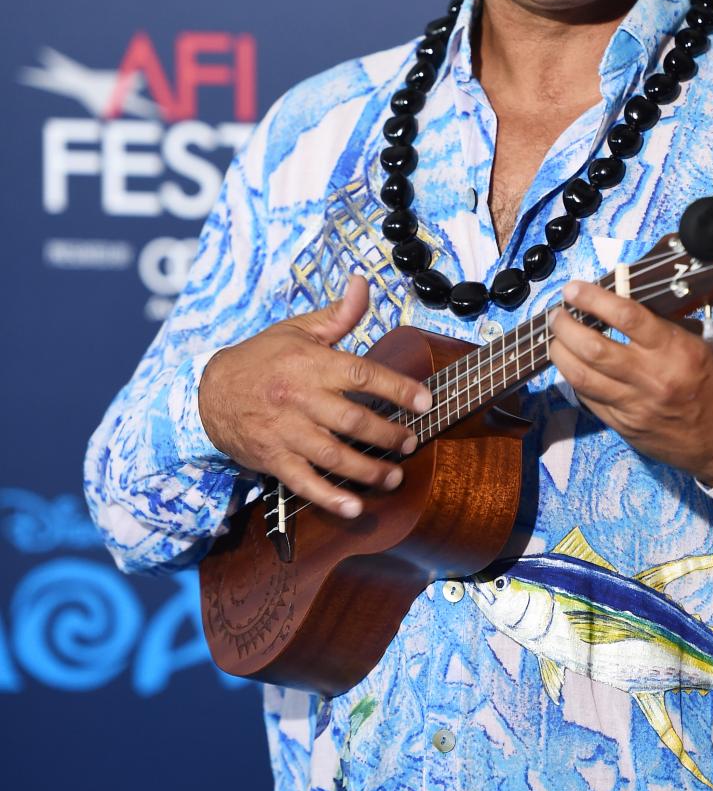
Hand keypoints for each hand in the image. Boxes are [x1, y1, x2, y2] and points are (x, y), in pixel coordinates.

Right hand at [198, 275, 431, 518]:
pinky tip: (354, 508)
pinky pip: (305, 483)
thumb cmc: (261, 359)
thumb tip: (362, 282)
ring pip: (333, 456)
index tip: (425, 400)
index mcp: (309, 364)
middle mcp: (299, 399)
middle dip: (388, 435)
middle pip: (352, 421)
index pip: (360, 374)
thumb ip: (337, 314)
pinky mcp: (273, 459)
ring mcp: (285, 432)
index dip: (397, 388)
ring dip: (368, 470)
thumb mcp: (297, 331)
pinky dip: (330, 498)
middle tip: (412, 442)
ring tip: (394, 477)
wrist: (208, 394)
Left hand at [549, 281, 712, 486]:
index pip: (626, 316)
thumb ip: (670, 328)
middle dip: (566, 326)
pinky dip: (575, 381)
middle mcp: (652, 378)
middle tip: (557, 314)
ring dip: (561, 354)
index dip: (593, 298)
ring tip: (556, 340)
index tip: (574, 289)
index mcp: (676, 351)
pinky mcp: (625, 428)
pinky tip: (571, 368)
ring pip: (582, 377)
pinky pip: (590, 401)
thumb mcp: (707, 348)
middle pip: (593, 348)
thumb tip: (634, 308)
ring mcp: (635, 406)